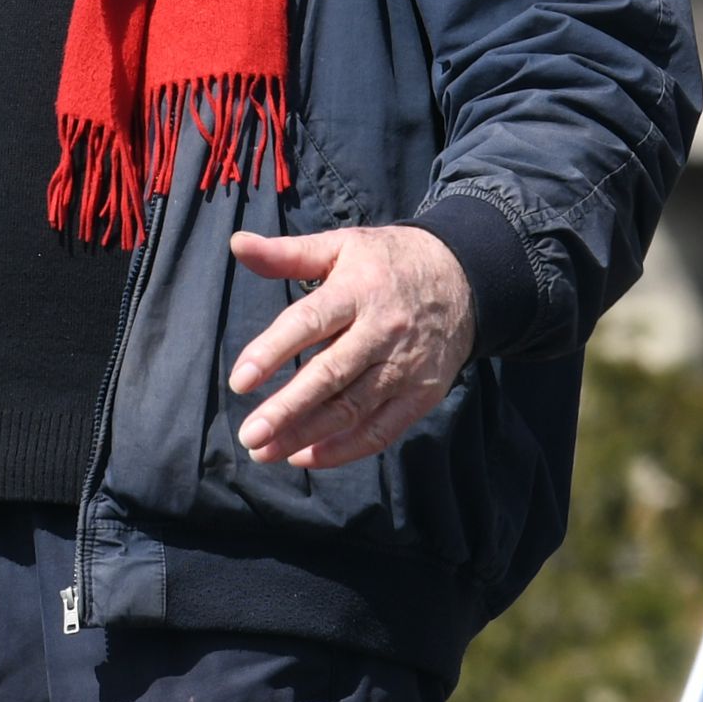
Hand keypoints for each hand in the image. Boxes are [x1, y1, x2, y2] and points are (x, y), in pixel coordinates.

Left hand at [225, 225, 475, 469]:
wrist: (464, 278)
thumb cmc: (387, 263)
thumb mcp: (340, 247)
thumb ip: (287, 254)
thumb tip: (237, 244)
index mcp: (357, 291)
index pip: (310, 323)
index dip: (273, 351)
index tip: (239, 381)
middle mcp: (382, 332)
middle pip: (331, 375)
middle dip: (288, 409)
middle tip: (249, 434)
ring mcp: (405, 367)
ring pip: (353, 409)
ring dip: (307, 435)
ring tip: (265, 452)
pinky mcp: (422, 394)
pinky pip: (382, 430)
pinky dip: (344, 449)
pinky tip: (306, 457)